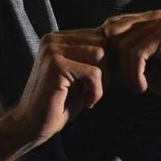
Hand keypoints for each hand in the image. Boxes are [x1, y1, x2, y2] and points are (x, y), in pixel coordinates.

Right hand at [16, 27, 107, 144]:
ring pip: (101, 55)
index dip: (110, 60)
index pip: (100, 36)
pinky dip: (97, 90)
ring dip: (103, 80)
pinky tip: (87, 102)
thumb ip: (98, 61)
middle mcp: (54, 39)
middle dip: (109, 69)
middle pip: (103, 43)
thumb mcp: (82, 77)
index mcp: (59, 37)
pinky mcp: (56, 66)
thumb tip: (129, 51)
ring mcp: (53, 50)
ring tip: (92, 96)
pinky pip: (93, 72)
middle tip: (99, 91)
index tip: (106, 82)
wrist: (32, 125)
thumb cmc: (60, 103)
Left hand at [99, 10, 160, 106]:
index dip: (106, 51)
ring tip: (138, 86)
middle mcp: (155, 17)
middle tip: (126, 82)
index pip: (111, 26)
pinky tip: (143, 86)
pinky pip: (136, 53)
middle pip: (112, 33)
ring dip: (126, 72)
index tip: (115, 75)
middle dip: (113, 61)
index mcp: (148, 20)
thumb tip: (95, 59)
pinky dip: (135, 74)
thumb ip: (123, 57)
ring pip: (123, 45)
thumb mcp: (143, 67)